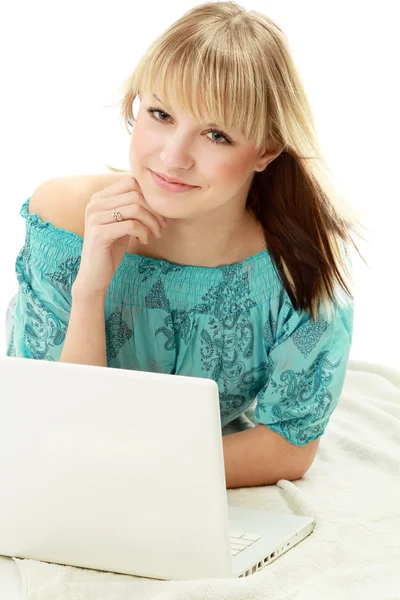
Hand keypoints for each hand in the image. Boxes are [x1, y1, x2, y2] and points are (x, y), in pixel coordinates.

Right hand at [72, 175, 166, 297]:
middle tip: (161, 227)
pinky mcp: (99, 233)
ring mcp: (95, 218)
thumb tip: (156, 196)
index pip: (131, 182)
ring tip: (155, 235)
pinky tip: (143, 241)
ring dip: (152, 223)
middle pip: (135, 195)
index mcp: (99, 198)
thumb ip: (131, 208)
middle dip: (154, 211)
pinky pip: (131, 225)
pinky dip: (143, 233)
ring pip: (135, 209)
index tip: (158, 215)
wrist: (94, 275)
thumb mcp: (121, 223)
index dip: (149, 197)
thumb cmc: (111, 249)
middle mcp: (94, 204)